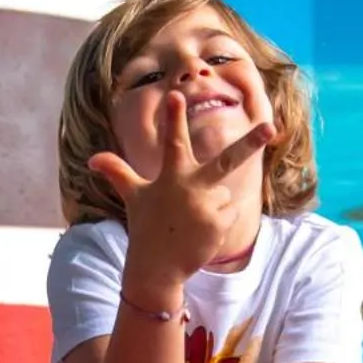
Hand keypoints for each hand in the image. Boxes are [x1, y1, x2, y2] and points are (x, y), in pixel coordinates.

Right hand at [88, 91, 274, 295]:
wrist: (157, 267)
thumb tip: (91, 159)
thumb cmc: (146, 226)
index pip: (173, 141)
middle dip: (250, 142)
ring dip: (211, 204)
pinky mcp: (219, 223)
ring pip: (223, 193)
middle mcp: (191, 188)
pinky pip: (229, 212)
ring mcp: (207, 206)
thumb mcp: (132, 197)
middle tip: (270, 126)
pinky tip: (200, 232)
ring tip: (191, 221)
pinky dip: (219, 221)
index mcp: (171, 176)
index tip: (177, 94)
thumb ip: (118, 172)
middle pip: (226, 159)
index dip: (173, 117)